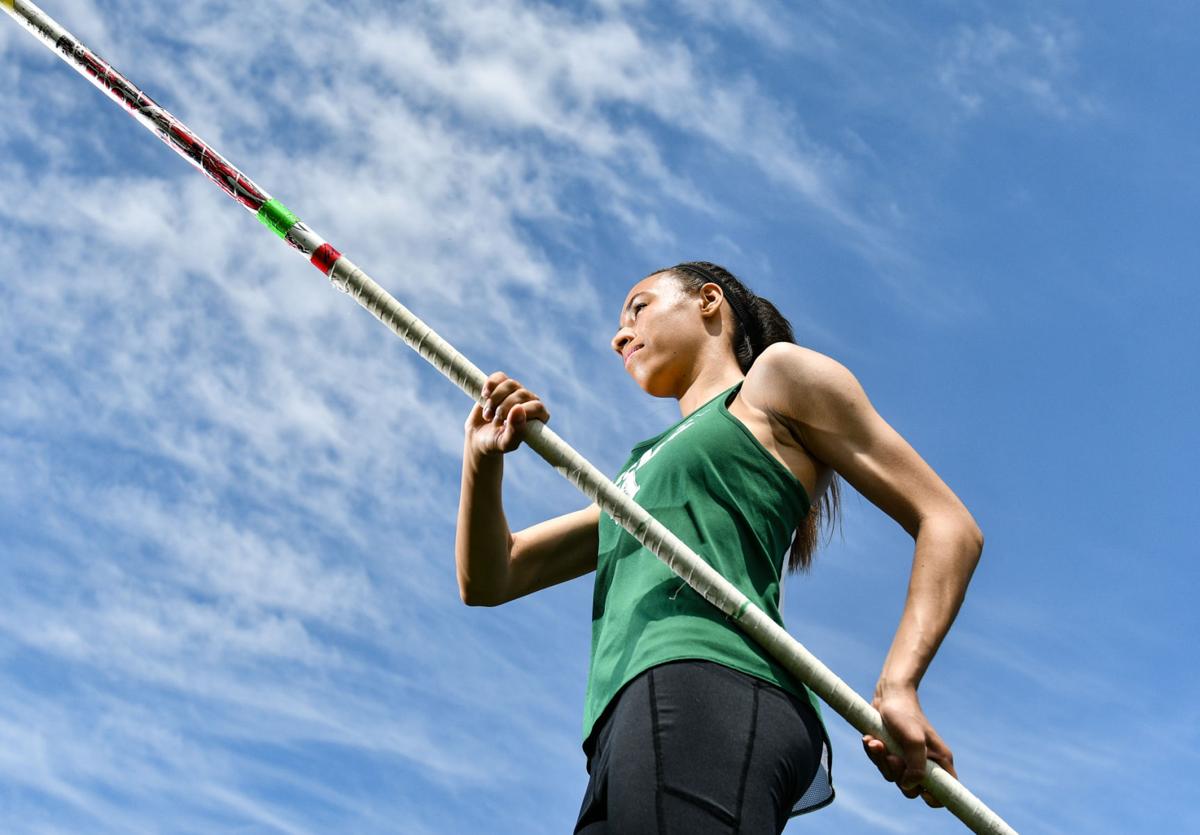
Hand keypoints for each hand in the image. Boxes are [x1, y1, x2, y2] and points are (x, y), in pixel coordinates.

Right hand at [465, 371, 549, 457]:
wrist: (479, 437)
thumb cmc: (496, 443)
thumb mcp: (505, 443)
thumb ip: (515, 431)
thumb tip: (519, 409)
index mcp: (538, 417)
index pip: (538, 407)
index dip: (521, 412)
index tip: (504, 423)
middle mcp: (530, 402)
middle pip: (522, 394)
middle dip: (503, 408)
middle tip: (494, 422)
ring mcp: (516, 391)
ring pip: (510, 384)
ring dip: (494, 400)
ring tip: (488, 415)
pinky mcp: (501, 384)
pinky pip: (499, 377)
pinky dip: (489, 386)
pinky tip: (484, 396)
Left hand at [861, 683, 955, 806]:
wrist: (887, 695)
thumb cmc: (904, 714)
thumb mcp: (913, 740)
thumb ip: (916, 766)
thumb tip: (908, 786)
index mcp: (939, 761)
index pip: (945, 792)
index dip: (934, 798)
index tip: (922, 791)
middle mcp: (924, 763)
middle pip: (912, 789)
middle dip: (898, 774)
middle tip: (892, 757)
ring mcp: (906, 758)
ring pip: (893, 777)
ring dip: (881, 761)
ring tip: (876, 743)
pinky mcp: (891, 752)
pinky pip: (881, 764)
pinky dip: (874, 754)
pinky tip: (869, 739)